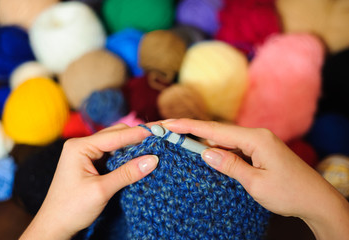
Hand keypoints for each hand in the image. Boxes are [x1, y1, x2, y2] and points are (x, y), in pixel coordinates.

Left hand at [20, 124, 158, 239]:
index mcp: (79, 147)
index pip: (116, 136)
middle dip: (139, 136)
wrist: (54, 226)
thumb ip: (127, 173)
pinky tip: (140, 157)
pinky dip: (127, 155)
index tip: (160, 130)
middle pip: (117, 134)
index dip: (140, 133)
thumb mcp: (101, 190)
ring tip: (155, 145)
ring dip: (134, 145)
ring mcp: (86, 154)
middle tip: (162, 136)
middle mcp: (82, 145)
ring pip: (116, 143)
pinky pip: (113, 154)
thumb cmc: (71, 209)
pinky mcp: (91, 163)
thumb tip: (152, 160)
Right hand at [163, 119, 348, 239]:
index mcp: (256, 139)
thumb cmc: (289, 192)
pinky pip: (232, 146)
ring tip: (178, 140)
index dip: (189, 126)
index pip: (216, 130)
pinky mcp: (259, 150)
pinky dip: (216, 148)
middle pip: (217, 130)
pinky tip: (204, 151)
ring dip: (202, 139)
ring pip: (224, 138)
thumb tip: (205, 152)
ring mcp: (258, 142)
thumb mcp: (256, 182)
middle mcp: (256, 135)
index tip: (168, 123)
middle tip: (167, 130)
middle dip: (191, 130)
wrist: (315, 200)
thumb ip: (230, 165)